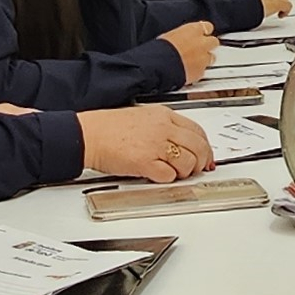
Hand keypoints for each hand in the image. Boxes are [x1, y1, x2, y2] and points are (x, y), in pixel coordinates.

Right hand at [76, 105, 214, 182]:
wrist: (88, 135)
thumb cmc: (109, 128)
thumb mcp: (143, 116)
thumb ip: (164, 127)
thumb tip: (181, 142)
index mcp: (164, 115)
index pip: (198, 131)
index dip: (205, 146)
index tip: (206, 156)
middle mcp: (163, 128)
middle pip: (199, 147)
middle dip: (201, 161)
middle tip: (196, 169)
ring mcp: (155, 145)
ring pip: (188, 162)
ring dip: (185, 172)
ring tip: (175, 173)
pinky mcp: (145, 162)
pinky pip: (169, 175)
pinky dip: (168, 179)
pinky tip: (159, 175)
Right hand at [157, 20, 218, 82]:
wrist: (160, 65)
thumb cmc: (161, 49)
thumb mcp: (169, 35)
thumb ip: (181, 35)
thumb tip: (179, 37)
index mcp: (193, 30)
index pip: (207, 26)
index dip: (204, 31)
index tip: (200, 33)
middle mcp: (202, 43)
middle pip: (213, 41)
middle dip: (208, 45)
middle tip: (199, 48)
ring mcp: (203, 58)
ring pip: (212, 57)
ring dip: (205, 59)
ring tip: (194, 61)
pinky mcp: (200, 72)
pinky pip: (203, 71)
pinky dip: (198, 71)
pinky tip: (189, 72)